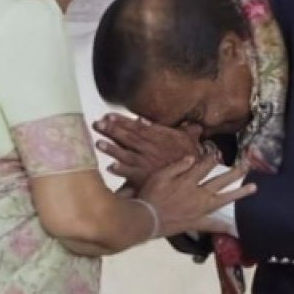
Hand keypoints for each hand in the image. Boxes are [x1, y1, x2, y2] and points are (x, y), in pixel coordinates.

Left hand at [94, 112, 212, 188]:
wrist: (196, 174)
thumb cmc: (191, 156)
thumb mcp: (190, 137)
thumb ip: (185, 127)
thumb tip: (181, 118)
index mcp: (157, 137)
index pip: (136, 126)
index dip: (122, 121)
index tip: (108, 116)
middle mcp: (149, 148)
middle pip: (128, 137)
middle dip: (112, 130)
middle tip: (97, 124)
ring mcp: (146, 162)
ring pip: (126, 153)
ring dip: (112, 148)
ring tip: (99, 143)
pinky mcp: (145, 177)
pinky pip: (131, 173)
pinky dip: (121, 169)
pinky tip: (111, 167)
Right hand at [138, 152, 255, 237]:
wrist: (146, 219)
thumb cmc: (150, 195)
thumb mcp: (160, 175)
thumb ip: (177, 166)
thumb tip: (192, 158)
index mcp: (188, 180)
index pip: (204, 166)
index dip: (212, 158)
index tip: (217, 154)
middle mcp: (198, 193)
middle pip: (220, 180)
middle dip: (234, 172)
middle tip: (247, 166)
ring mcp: (200, 209)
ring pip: (224, 199)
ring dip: (239, 193)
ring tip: (253, 188)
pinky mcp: (197, 222)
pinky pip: (213, 225)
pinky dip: (224, 226)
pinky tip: (234, 228)